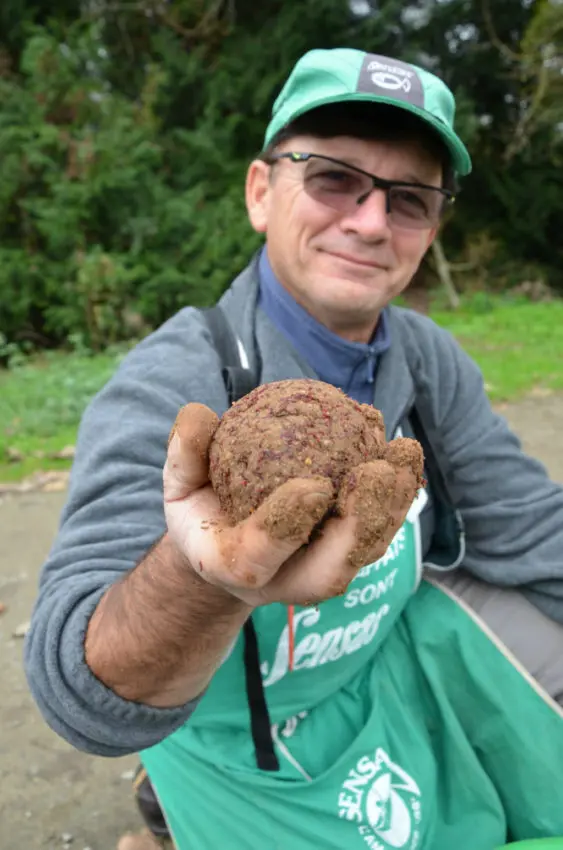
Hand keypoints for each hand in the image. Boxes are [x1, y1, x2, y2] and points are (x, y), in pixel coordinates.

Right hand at [164, 402, 422, 606]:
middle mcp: (283, 580)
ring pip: (364, 550)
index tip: (313, 486)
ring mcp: (320, 570)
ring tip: (404, 452)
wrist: (227, 539)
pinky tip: (404, 451)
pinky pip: (377, 527)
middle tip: (376, 471)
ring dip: (390, 505)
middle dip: (359, 523)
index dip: (287, 524)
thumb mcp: (180, 481)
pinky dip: (395, 493)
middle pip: (329, 569)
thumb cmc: (202, 505)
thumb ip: (184, 453)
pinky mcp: (346, 554)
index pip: (260, 554)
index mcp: (233, 566)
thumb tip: (198, 416)